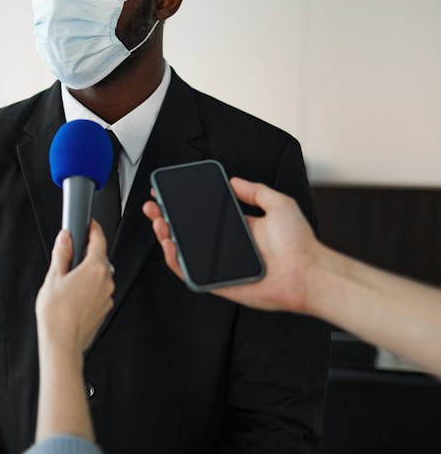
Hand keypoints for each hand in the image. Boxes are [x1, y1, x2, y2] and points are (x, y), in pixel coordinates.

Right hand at [35, 220, 114, 354]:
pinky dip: (89, 288)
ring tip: (68, 281)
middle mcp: (106, 280)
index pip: (99, 240)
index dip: (93, 229)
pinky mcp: (104, 308)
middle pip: (100, 258)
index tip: (89, 224)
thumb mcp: (54, 277)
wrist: (63, 342)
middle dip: (87, 254)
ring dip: (88, 273)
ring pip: (99, 276)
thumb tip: (65, 238)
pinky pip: (99, 291)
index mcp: (95, 268)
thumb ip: (61, 254)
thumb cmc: (57, 313)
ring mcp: (107, 296)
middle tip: (70, 255)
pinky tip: (73, 295)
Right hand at [142, 177, 322, 312]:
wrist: (310, 274)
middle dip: (166, 217)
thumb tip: (233, 180)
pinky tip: (170, 245)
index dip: (182, 204)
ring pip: (183, 251)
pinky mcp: (218, 283)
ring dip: (166, 237)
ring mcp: (220, 264)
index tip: (168, 192)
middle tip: (153, 207)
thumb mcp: (279, 204)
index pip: (202, 214)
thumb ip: (255, 190)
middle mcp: (225, 246)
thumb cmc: (300, 243)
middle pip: (187, 231)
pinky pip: (190, 273)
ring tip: (159, 223)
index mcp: (237, 228)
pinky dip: (175, 261)